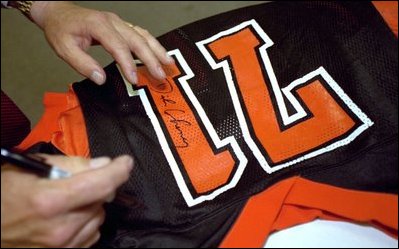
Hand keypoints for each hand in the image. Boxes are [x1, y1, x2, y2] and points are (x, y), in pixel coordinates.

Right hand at [1, 154, 133, 247]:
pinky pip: (91, 234)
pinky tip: (67, 218)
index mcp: (51, 201)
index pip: (101, 184)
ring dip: (91, 206)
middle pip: (101, 201)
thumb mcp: (31, 169)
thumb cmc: (4, 195)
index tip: (125, 162)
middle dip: (97, 187)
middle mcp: (61, 228)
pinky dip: (86, 223)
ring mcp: (63, 246)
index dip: (119, 170)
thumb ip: (70, 165)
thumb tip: (103, 164)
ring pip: (99, 217)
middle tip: (76, 183)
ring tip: (67, 202)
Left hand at [30, 1, 173, 84]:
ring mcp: (119, 22)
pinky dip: (152, 44)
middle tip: (160, 75)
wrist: (58, 13)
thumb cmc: (61, 29)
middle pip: (137, 39)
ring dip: (157, 50)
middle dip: (151, 58)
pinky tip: (160, 53)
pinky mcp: (121, 25)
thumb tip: (101, 78)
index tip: (134, 80)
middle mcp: (112, 21)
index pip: (118, 46)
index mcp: (98, 25)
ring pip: (143, 35)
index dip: (128, 64)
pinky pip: (140, 33)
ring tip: (168, 63)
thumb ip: (82, 64)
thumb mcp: (64, 49)